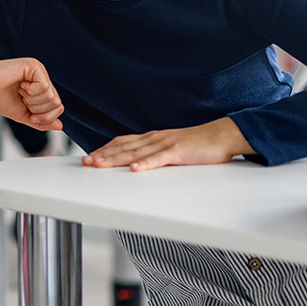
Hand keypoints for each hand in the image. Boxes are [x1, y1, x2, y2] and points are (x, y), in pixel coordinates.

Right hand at [0, 57, 63, 130]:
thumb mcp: (22, 115)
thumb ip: (41, 122)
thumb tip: (60, 126)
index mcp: (40, 89)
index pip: (57, 108)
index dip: (44, 116)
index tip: (28, 112)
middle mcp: (42, 79)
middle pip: (56, 103)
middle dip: (37, 108)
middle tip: (22, 99)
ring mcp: (39, 71)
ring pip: (51, 96)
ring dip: (32, 100)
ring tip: (19, 91)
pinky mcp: (34, 66)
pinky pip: (44, 87)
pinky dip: (30, 92)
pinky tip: (20, 85)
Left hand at [82, 117, 252, 171]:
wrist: (221, 136)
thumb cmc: (198, 144)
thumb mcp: (170, 147)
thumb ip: (154, 153)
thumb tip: (137, 162)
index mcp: (152, 138)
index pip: (122, 142)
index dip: (105, 149)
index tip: (90, 156)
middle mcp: (154, 139)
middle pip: (123, 147)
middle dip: (103, 155)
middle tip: (85, 162)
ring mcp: (165, 145)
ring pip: (135, 153)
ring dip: (116, 159)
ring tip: (99, 165)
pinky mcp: (178, 152)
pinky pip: (159, 159)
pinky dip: (145, 165)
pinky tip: (134, 170)